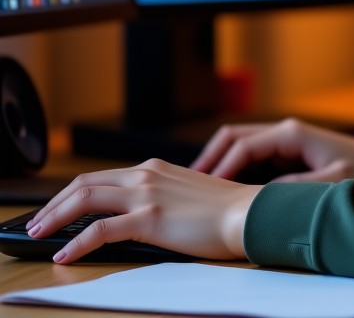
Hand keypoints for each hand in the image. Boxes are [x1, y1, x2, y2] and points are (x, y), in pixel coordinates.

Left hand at [28, 159, 259, 263]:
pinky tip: (65, 256)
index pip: (100, 177)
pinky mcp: (150, 218)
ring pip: (86, 199)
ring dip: (55, 218)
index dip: (71, 194)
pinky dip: (77, 243)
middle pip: (84, 183)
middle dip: (53, 204)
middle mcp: (147, 174)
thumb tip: (138, 215)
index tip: (55, 210)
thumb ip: (160, 196)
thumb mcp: (185, 194)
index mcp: (154, 168)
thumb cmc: (223, 210)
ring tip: (39, 234)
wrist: (247, 214)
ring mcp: (147, 194)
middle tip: (37, 223)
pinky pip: (101, 230)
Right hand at [190, 117, 353, 184]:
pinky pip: (252, 158)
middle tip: (185, 188)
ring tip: (197, 192)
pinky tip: (223, 194)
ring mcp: (286, 141)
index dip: (219, 169)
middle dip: (209, 160)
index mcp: (291, 133)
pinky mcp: (289, 153)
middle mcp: (285, 132)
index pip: (242, 146)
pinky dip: (234, 170)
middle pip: (233, 138)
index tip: (203, 195)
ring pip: (240, 146)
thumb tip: (260, 199)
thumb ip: (296, 190)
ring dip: (218, 164)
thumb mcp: (331, 184)